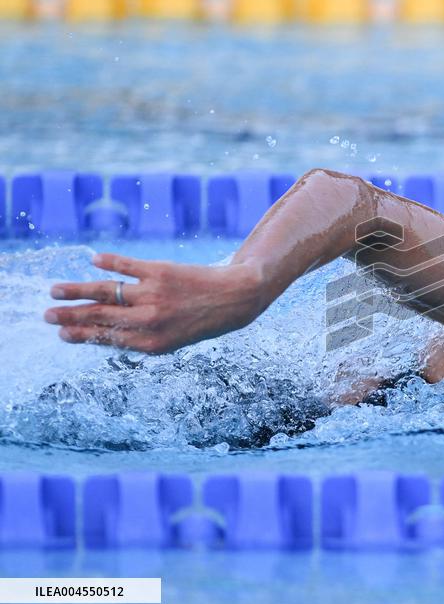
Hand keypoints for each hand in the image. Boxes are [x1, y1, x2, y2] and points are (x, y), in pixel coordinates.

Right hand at [44, 253, 265, 353]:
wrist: (236, 298)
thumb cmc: (202, 321)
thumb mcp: (173, 339)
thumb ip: (141, 338)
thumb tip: (103, 334)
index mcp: (153, 343)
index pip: (107, 338)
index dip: (81, 336)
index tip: (61, 333)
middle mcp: (150, 321)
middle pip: (100, 317)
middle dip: (70, 316)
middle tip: (46, 315)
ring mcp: (154, 295)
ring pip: (106, 292)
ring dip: (77, 291)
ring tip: (55, 290)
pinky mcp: (160, 272)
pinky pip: (127, 266)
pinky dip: (109, 261)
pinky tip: (94, 260)